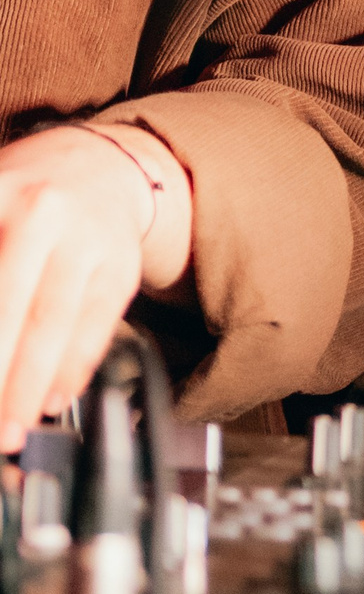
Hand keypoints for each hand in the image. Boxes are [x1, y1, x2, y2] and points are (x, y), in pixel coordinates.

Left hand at [0, 122, 192, 449]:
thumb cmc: (25, 196)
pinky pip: (96, 328)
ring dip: (30, 387)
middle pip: (11, 307)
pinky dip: (73, 371)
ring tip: (12, 428)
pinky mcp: (121, 266)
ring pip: (54, 324)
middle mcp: (42, 213)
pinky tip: (53, 399)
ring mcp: (88, 239)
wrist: (102, 165)